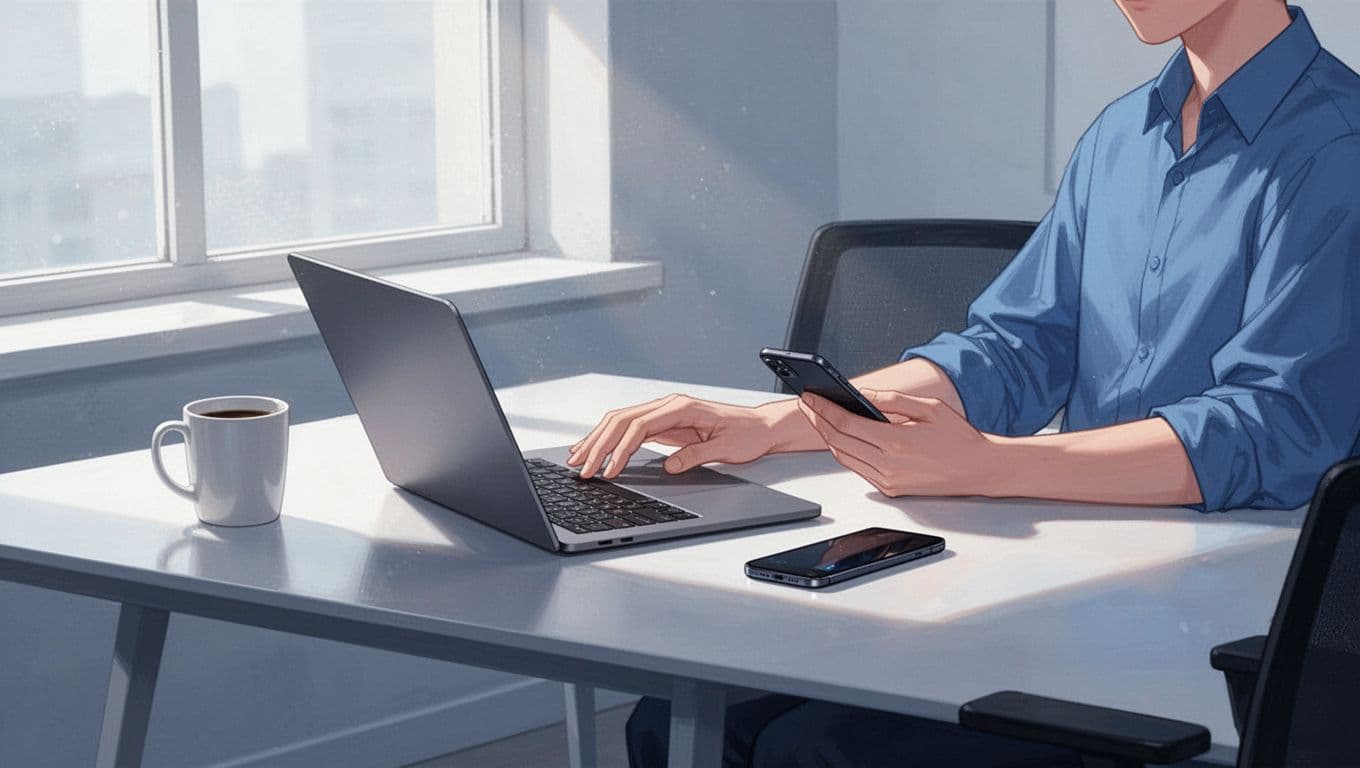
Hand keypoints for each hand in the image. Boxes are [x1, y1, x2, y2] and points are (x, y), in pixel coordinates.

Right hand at [567, 394, 819, 478]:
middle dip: (598, 444)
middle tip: (580, 467)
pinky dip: (610, 439)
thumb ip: (696, 455)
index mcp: (680, 408)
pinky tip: (597, 449)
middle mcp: (668, 405)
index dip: (619, 450)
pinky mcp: (664, 422)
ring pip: (620, 421)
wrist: (761, 426)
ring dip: (598, 439)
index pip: (638, 427)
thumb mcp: (726, 449)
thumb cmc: (747, 434)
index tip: (608, 470)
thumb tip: (669, 466)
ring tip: (577, 458)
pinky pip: (630, 428)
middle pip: (621, 421)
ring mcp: (664, 412)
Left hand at [796, 389, 994, 496]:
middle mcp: (888, 465)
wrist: (980, 470)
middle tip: (808, 404)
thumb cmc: (960, 438)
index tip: (810, 397)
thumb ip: (892, 400)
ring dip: (828, 437)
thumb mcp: (929, 408)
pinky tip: (841, 437)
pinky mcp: (891, 490)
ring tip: (819, 417)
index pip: (846, 424)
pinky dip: (846, 452)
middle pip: (838, 441)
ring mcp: (888, 481)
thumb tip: (863, 393)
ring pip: (844, 457)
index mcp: (896, 442)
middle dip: (818, 421)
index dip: (823, 409)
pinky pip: (858, 469)